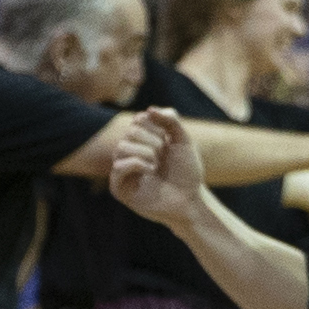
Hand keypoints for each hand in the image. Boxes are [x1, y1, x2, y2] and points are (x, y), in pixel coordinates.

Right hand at [106, 108, 208, 227]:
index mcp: (142, 141)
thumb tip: (148, 109)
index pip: (137, 120)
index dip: (153, 125)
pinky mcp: (119, 187)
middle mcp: (130, 153)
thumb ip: (170, 121)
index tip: (167, 138)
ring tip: (156, 164)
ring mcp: (123, 170)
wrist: (190, 199)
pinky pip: (119, 166)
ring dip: (145, 152)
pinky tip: (151, 170)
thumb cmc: (186, 172)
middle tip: (162, 154)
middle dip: (152, 140)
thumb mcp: (183, 141)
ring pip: (121, 147)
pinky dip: (137, 164)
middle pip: (130, 132)